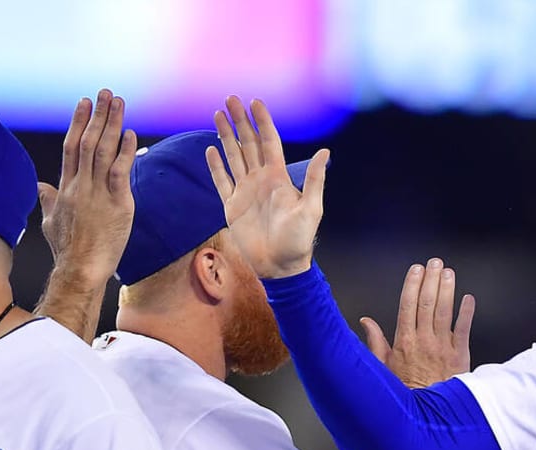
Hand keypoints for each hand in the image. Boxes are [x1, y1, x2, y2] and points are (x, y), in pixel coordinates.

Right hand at [37, 90, 137, 286]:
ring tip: (118, 103)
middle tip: (105, 93)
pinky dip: (124, 152)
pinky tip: (130, 134)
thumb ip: (47, 200)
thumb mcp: (50, 222)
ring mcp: (97, 194)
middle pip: (87, 142)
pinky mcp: (116, 205)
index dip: (78, 123)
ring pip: (102, 151)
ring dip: (111, 124)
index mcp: (65, 188)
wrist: (79, 270)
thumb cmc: (67, 251)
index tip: (84, 103)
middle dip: (97, 115)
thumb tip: (41, 187)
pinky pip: (119, 172)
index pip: (71, 147)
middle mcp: (80, 186)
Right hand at [207, 96, 327, 279]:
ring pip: (233, 156)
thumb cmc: (299, 240)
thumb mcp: (311, 208)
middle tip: (230, 98)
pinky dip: (215, 166)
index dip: (262, 122)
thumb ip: (314, 179)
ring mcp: (245, 191)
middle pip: (247, 143)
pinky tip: (210, 150)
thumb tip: (325, 151)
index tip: (255, 101)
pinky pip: (221, 181)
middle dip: (240, 121)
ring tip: (218, 115)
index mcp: (278, 177)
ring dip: (226, 136)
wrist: (281, 265)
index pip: (269, 142)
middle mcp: (261, 180)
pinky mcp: (232, 206)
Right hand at [360, 258, 475, 387]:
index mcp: (404, 341)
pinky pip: (464, 329)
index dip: (412, 284)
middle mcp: (423, 341)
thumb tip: (365, 322)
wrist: (426, 413)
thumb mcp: (382, 367)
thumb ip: (375, 342)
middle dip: (431, 280)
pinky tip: (468, 298)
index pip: (407, 305)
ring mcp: (442, 347)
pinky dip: (466, 313)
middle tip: (435, 263)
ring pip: (444, 312)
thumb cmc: (405, 390)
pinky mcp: (459, 355)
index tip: (416, 270)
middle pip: (427, 303)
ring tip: (448, 273)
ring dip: (447, 290)